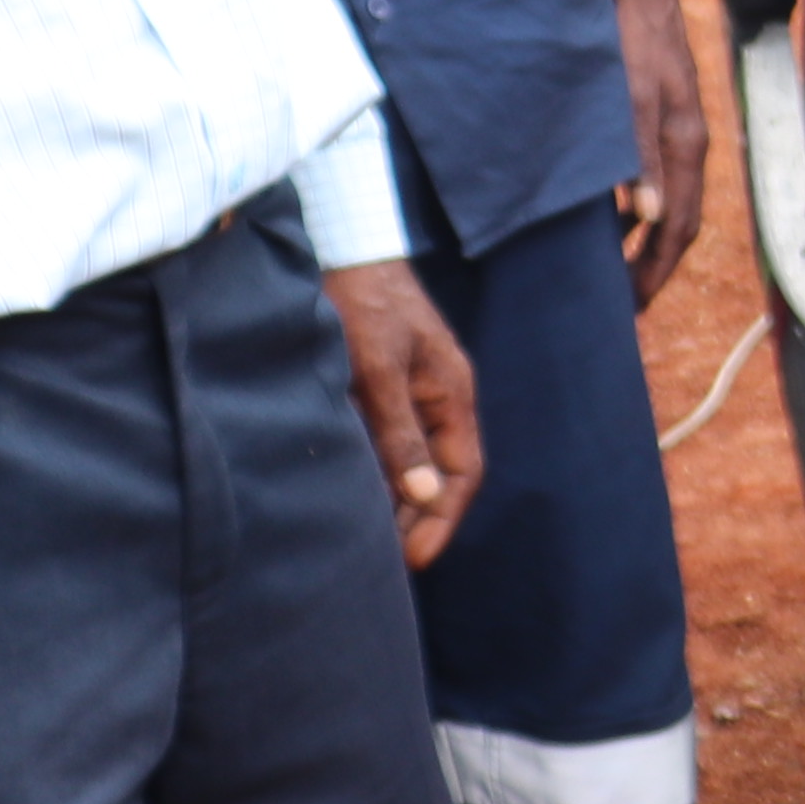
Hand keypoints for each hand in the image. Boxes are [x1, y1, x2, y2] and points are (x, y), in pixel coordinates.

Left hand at [324, 258, 486, 567]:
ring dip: (394, 496)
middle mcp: (438, 398)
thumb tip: (424, 494)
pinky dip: (374, 469)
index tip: (414, 558)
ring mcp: (410, 390)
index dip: (442, 519)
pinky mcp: (379, 382)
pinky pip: (386, 439)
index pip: (462, 472)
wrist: (342, 243)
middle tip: (384, 560)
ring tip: (366, 535)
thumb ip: (400, 431)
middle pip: (438, 472)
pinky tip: (349, 487)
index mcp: (453, 394)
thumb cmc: (363, 301)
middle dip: (417, 518)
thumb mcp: (379, 368)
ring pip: (411, 458)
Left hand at [610, 0, 707, 301]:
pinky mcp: (658, 113)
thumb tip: (651, 219)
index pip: (681, 226)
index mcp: (686, 145)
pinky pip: (654, 177)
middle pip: (678, 221)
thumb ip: (640, 157)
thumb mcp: (627, 97)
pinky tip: (608, 210)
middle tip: (618, 302)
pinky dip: (634, 205)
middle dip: (651, 265)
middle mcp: (687, 141)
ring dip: (642, 238)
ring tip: (611, 267)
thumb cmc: (627, 35)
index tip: (630, 307)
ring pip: (667, 200)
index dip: (655, 271)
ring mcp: (676, 127)